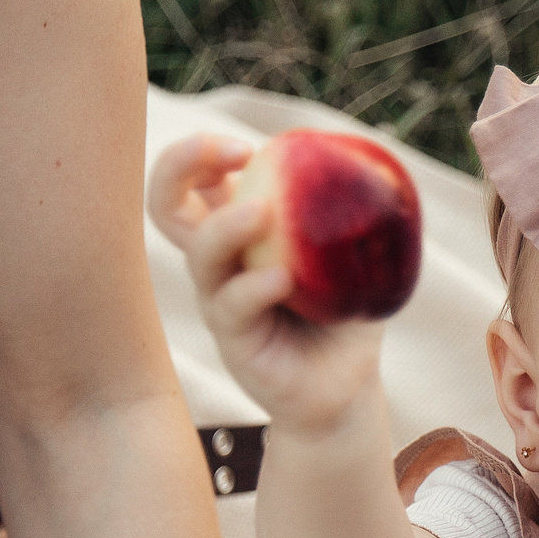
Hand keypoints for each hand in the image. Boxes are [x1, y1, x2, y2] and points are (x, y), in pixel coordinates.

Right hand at [146, 133, 385, 438]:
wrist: (347, 388)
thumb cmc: (347, 316)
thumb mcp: (357, 258)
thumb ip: (354, 214)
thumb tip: (373, 159)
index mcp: (238, 235)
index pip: (195, 181)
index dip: (203, 153)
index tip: (248, 149)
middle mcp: (219, 265)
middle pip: (166, 206)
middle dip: (180, 165)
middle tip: (235, 153)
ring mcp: (220, 302)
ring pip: (199, 256)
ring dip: (226, 226)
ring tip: (262, 211)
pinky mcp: (234, 341)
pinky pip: (233, 306)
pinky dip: (255, 286)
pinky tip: (284, 277)